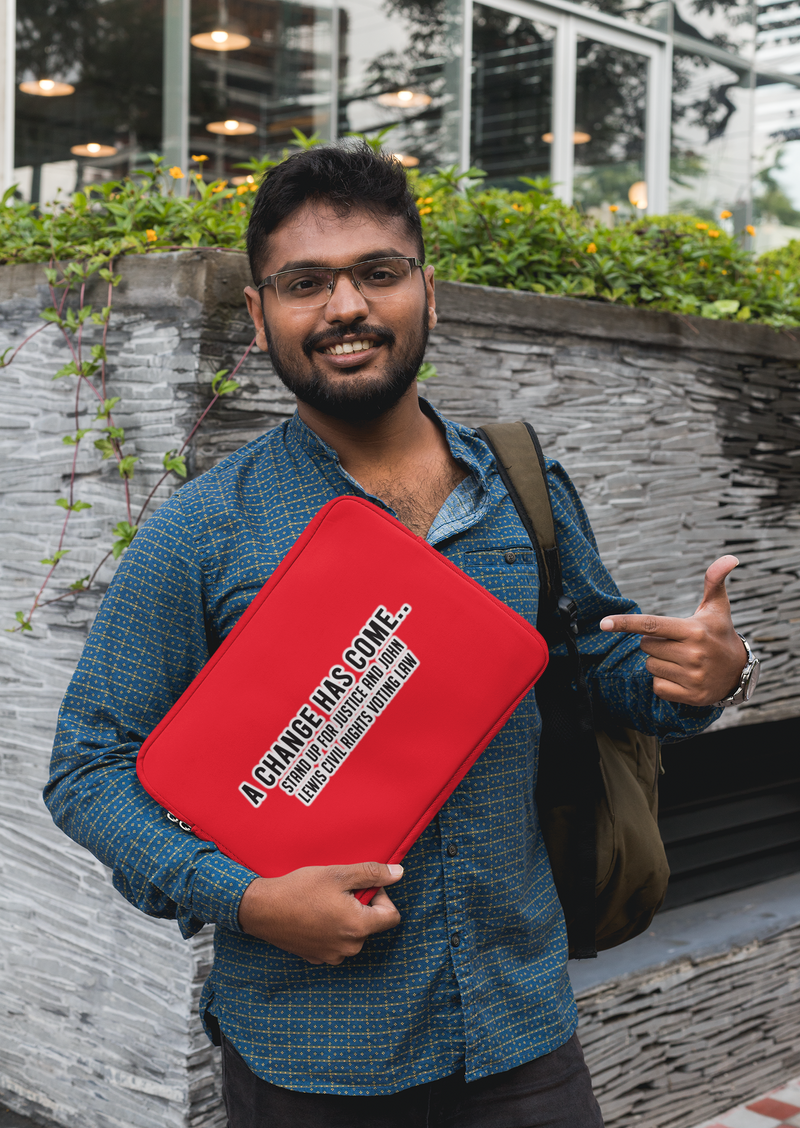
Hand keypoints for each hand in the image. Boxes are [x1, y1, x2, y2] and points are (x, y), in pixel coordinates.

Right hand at [237, 861, 403, 964]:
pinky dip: (331, 928)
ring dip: (347, 918)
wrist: (263, 909)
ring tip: (324, 902)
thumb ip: (372, 873)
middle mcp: (349, 947)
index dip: (382, 896)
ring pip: (354, 933)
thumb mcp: (339, 874)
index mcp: (358, 927)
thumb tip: (399, 873)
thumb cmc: (300, 889)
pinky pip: (336, 942)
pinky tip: (314, 915)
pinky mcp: (317, 957)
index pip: (392, 916)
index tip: (363, 885)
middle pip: (372, 924)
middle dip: (362, 906)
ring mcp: (332, 955)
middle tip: (339, 891)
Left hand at [599, 555, 747, 706]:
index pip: (651, 625)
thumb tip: (730, 558)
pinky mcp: (691, 696)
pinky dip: (664, 682)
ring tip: (681, 660)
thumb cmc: (719, 634)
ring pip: (650, 666)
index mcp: (694, 631)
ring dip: (659, 662)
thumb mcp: (717, 607)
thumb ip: (715, 581)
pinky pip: (657, 686)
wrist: (738, 672)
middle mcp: (693, 654)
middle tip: (678, 643)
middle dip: (655, 643)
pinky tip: (682, 677)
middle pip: (646, 647)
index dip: (625, 623)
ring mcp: (692, 677)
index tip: (603, 623)